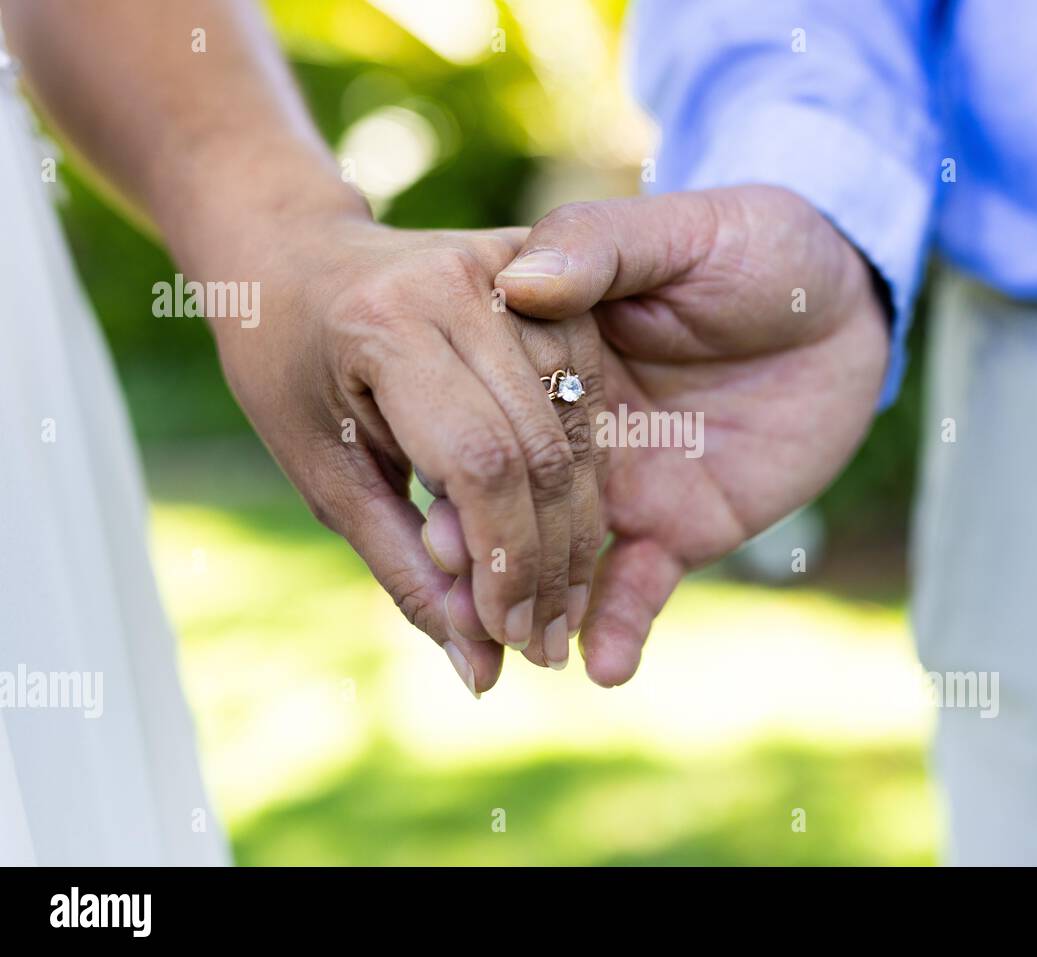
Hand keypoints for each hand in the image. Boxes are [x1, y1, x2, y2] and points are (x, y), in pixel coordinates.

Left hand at [207, 211, 605, 692]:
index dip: (506, 561)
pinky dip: (582, 474)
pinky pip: (585, 391)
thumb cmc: (287, 372)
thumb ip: (407, 569)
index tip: (507, 637)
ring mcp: (507, 268)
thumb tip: (481, 671)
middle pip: (542, 448)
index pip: (481, 462)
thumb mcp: (327, 478)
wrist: (294, 259)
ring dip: (577, 529)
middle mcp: (457, 286)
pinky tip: (568, 535)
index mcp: (385, 328)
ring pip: (577, 424)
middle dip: (550, 560)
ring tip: (560, 608)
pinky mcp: (540, 272)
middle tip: (544, 644)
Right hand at [493, 185, 890, 685]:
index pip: (485, 418)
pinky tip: (606, 667)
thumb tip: (516, 283)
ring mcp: (619, 486)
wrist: (845, 305)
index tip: (428, 513)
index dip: (457, 470)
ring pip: (558, 556)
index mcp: (550, 356)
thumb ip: (600, 249)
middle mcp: (571, 430)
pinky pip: (637, 587)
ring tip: (520, 645)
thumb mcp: (676, 234)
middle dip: (482, 554)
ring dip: (535, 604)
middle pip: (507, 502)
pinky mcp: (676, 530)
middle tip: (460, 594)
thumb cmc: (756, 247)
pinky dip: (620, 629)